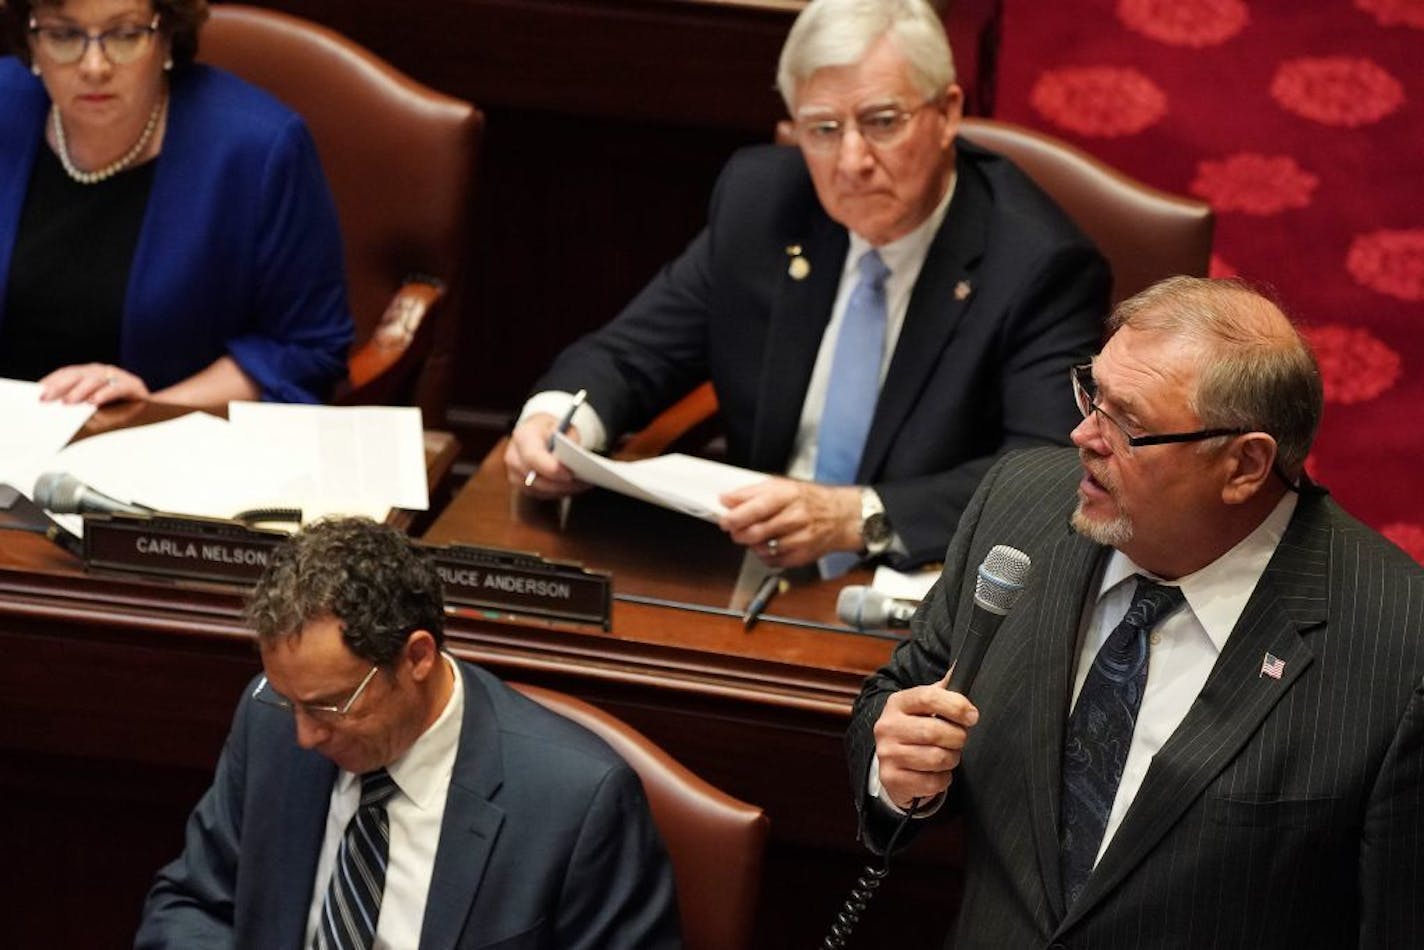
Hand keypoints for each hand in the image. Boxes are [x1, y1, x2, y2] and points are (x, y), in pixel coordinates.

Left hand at [38, 363, 149, 405]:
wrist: (154, 411)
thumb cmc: (121, 409)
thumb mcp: (95, 406)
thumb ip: (79, 403)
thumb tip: (56, 405)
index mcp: (92, 374)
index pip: (68, 373)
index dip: (53, 380)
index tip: (38, 392)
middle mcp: (104, 371)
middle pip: (78, 374)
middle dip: (60, 386)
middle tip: (46, 398)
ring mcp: (119, 376)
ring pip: (96, 379)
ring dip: (80, 390)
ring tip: (68, 402)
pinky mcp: (134, 385)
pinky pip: (117, 388)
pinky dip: (105, 394)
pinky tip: (95, 401)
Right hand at [505, 414, 586, 498]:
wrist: (537, 433)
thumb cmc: (552, 429)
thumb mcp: (564, 425)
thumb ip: (569, 439)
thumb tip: (574, 458)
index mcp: (522, 436)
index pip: (532, 456)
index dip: (550, 468)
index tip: (570, 474)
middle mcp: (514, 456)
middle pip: (535, 478)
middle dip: (561, 483)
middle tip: (584, 482)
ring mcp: (515, 473)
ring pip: (540, 489)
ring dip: (563, 489)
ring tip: (584, 484)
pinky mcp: (521, 485)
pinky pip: (541, 494)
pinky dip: (559, 492)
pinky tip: (575, 486)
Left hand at [718, 478, 860, 566]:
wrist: (841, 516)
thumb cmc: (808, 499)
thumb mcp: (780, 485)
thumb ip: (750, 492)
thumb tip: (726, 499)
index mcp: (788, 496)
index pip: (756, 509)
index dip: (736, 517)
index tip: (724, 520)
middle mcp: (796, 517)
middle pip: (757, 532)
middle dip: (739, 534)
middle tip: (735, 530)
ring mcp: (800, 539)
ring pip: (762, 548)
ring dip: (751, 544)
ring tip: (755, 535)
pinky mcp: (801, 556)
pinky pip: (773, 561)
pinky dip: (764, 554)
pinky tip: (769, 544)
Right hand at [872, 673, 978, 810]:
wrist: (891, 762)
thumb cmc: (915, 729)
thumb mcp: (925, 706)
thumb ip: (943, 689)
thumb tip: (962, 666)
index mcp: (897, 703)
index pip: (928, 697)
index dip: (956, 706)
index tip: (972, 715)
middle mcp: (887, 726)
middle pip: (935, 731)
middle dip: (957, 737)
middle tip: (958, 739)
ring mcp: (887, 754)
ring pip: (937, 758)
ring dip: (951, 759)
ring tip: (946, 755)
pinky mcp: (892, 778)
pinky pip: (933, 782)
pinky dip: (942, 779)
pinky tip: (935, 772)